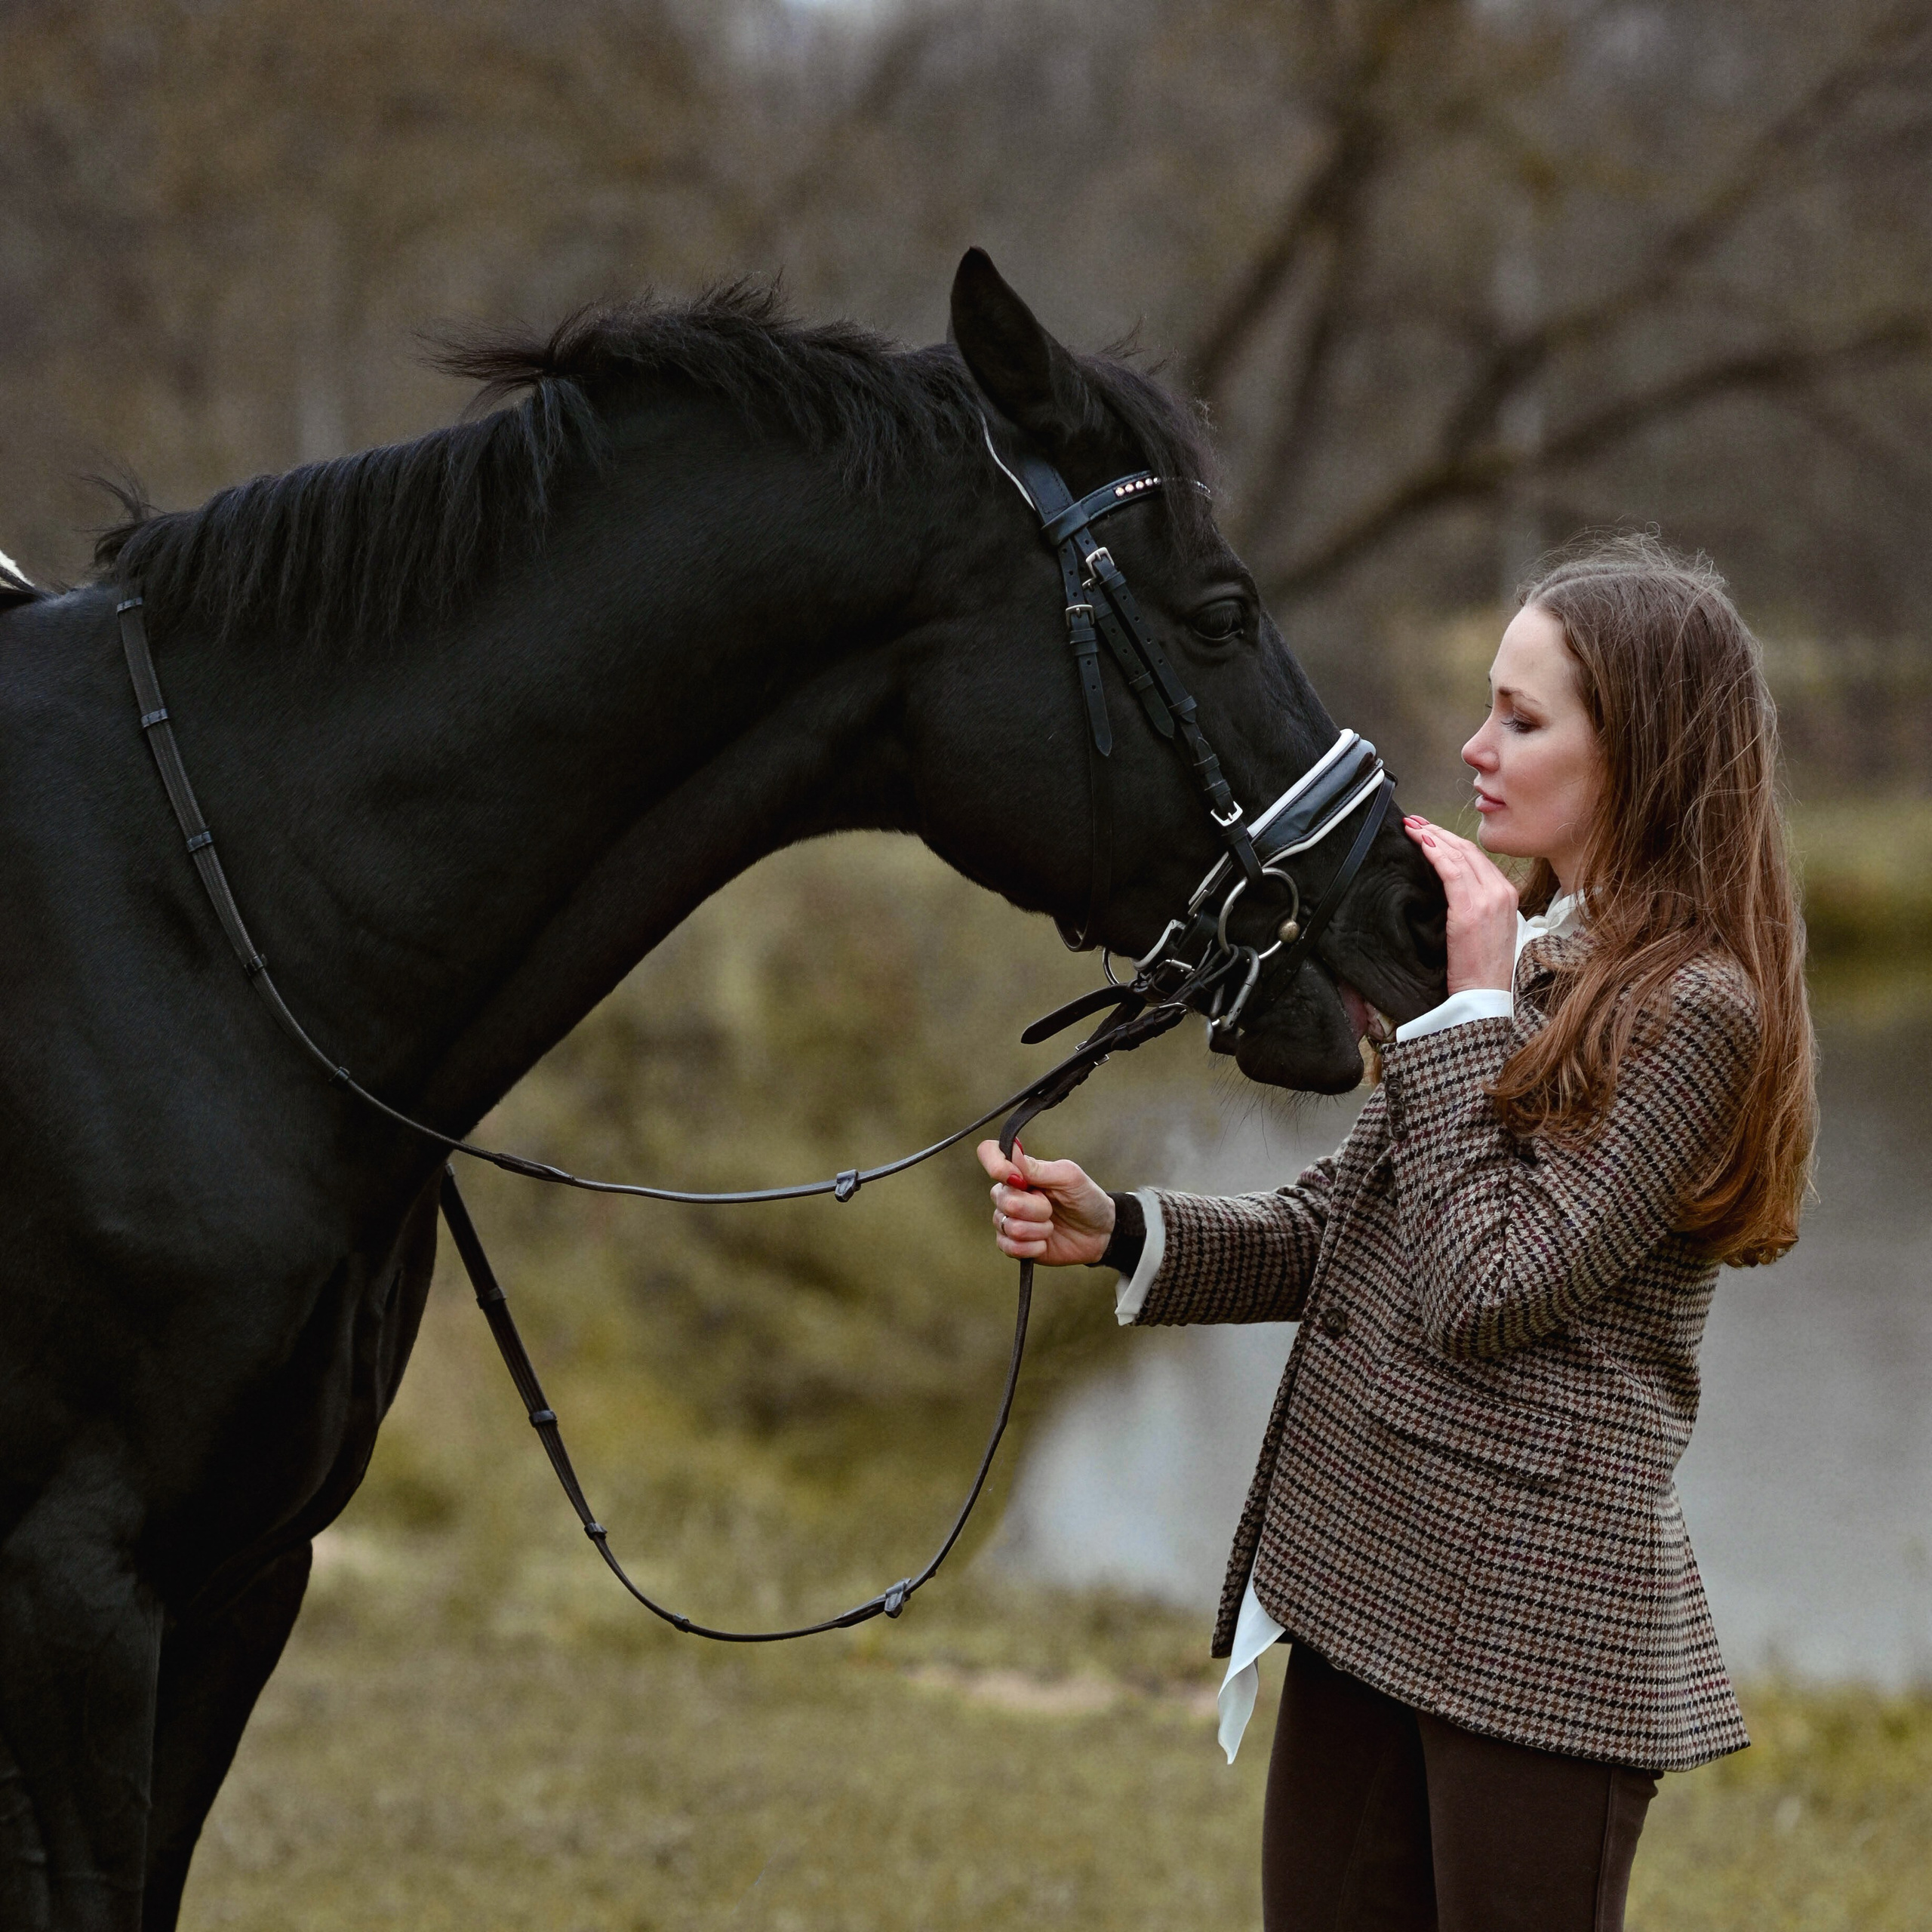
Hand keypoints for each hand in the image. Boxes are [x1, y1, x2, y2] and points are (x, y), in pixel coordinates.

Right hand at [976, 1139, 1115, 1265]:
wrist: (1099, 1234)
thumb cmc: (1086, 1198)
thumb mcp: (1069, 1177)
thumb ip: (1038, 1168)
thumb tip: (1011, 1150)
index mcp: (1019, 1171)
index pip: (989, 1153)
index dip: (996, 1165)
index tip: (1019, 1179)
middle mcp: (1008, 1193)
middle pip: (1003, 1198)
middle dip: (1036, 1207)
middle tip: (1052, 1207)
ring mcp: (1008, 1220)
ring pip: (1009, 1226)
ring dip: (1039, 1229)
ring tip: (1051, 1225)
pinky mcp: (1013, 1245)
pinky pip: (1010, 1247)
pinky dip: (1034, 1247)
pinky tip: (1045, 1242)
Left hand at [1401, 817, 1518, 994]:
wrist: (1484, 995)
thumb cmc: (1480, 969)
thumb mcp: (1486, 929)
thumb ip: (1476, 904)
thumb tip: (1449, 888)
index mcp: (1507, 895)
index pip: (1477, 858)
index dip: (1451, 841)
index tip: (1430, 831)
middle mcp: (1501, 892)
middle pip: (1467, 850)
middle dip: (1439, 832)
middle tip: (1415, 822)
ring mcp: (1488, 898)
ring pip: (1457, 855)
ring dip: (1431, 837)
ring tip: (1412, 827)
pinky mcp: (1470, 908)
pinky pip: (1450, 870)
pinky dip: (1433, 852)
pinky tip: (1420, 843)